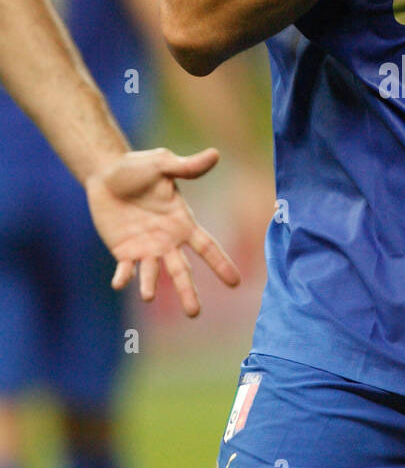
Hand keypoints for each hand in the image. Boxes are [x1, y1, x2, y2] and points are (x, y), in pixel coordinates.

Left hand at [84, 146, 240, 316]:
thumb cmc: (138, 167)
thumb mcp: (163, 163)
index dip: (221, 264)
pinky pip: (125, 269)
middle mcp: (167, 241)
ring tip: (148, 296)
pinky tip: (120, 283)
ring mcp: (145, 248)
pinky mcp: (123, 251)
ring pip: (153, 274)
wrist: (106, 173)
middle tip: (194, 314)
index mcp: (183, 223)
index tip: (235, 283)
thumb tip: (215, 154)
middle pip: (181, 271)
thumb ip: (187, 165)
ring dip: (150, 286)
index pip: (206, 247)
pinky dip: (123, 278)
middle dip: (188, 291)